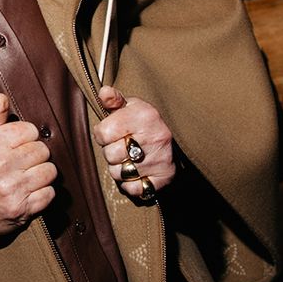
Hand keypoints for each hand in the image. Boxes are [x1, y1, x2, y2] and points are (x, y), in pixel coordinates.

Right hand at [0, 94, 56, 252]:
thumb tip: (2, 98)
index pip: (29, 130)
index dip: (26, 138)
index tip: (18, 146)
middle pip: (42, 150)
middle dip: (35, 156)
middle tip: (23, 164)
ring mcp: (11, 189)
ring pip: (49, 171)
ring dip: (42, 175)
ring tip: (27, 177)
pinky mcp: (22, 208)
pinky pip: (49, 193)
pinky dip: (42, 194)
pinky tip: (28, 192)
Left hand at [92, 86, 175, 200]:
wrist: (179, 137)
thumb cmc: (146, 122)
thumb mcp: (132, 106)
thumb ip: (113, 100)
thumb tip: (103, 92)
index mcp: (144, 117)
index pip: (102, 133)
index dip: (103, 134)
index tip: (112, 132)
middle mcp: (155, 138)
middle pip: (110, 155)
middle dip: (111, 152)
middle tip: (122, 146)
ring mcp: (161, 159)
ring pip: (119, 173)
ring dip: (119, 168)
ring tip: (130, 158)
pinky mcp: (165, 177)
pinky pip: (134, 189)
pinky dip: (131, 184)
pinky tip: (136, 173)